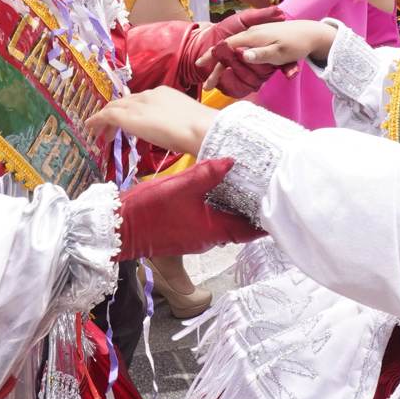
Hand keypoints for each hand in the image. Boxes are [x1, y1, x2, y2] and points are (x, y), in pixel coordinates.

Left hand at [88, 87, 216, 156]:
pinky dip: (97, 120)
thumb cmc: (200, 129)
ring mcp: (138, 105)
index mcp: (164, 94)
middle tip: (109, 128)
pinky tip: (91, 127)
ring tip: (98, 131)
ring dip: (105, 119)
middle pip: (125, 102)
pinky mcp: (128, 116)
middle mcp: (149, 95)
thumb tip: (175, 132)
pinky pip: (107, 115)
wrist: (199, 128)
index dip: (132, 110)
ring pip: (114, 107)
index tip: (128, 122)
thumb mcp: (186, 122)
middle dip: (115, 113)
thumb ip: (175, 123)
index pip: (141, 100)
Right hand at [115, 158, 264, 260]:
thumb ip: (208, 173)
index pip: (249, 229)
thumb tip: (233, 160)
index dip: (265, 220)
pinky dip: (218, 210)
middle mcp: (208, 237)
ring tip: (246, 188)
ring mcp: (196, 237)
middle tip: (266, 190)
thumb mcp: (181, 185)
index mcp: (214, 229)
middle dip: (252, 211)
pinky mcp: (184, 232)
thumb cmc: (150, 209)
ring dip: (234, 209)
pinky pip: (209, 222)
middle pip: (239, 226)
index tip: (280, 207)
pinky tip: (216, 192)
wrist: (119, 227)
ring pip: (224, 223)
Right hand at [197, 21, 336, 85]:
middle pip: (228, 51)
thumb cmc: (296, 44)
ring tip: (217, 79)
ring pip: (236, 51)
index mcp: (253, 37)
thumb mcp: (280, 52)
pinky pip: (244, 51)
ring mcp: (257, 37)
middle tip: (207, 83)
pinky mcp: (262, 40)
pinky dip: (235, 60)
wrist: (311, 33)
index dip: (212, 56)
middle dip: (216, 66)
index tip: (200, 66)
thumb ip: (261, 54)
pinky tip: (233, 68)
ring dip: (225, 65)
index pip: (226, 46)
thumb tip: (242, 55)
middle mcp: (251, 35)